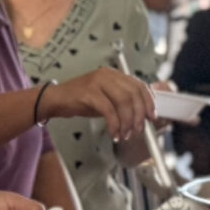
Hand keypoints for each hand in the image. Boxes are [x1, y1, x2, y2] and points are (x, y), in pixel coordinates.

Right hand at [41, 68, 156, 141]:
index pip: (139, 85)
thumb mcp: (106, 98)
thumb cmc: (81, 100)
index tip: (152, 116)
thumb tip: (141, 115)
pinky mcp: (88, 93)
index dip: (148, 102)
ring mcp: (97, 82)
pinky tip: (114, 133)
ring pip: (123, 101)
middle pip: (133, 94)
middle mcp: (108, 75)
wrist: (56, 100)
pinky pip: (108, 110)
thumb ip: (122, 102)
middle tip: (138, 130)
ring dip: (127, 122)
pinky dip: (114, 124)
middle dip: (139, 115)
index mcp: (115, 75)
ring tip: (126, 134)